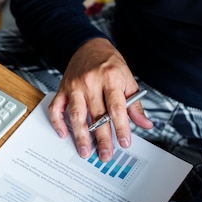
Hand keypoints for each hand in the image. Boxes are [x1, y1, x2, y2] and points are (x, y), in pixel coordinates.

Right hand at [48, 38, 152, 161]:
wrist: (89, 46)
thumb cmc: (109, 63)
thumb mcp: (128, 78)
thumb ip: (135, 104)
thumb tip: (145, 124)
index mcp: (110, 78)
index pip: (117, 107)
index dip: (121, 127)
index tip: (125, 142)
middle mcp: (90, 82)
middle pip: (96, 114)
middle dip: (101, 138)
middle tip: (105, 155)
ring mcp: (74, 85)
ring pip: (76, 114)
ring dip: (80, 135)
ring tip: (85, 151)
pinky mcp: (62, 88)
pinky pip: (56, 107)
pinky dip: (58, 122)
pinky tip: (64, 134)